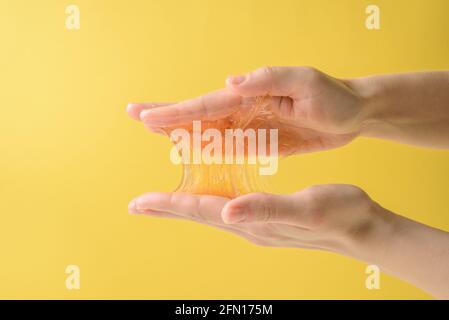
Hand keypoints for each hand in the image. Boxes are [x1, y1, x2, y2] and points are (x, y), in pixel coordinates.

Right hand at [127, 67, 365, 153]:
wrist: (354, 113)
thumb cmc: (335, 95)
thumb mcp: (306, 82)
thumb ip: (269, 80)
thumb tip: (230, 81)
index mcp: (251, 94)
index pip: (207, 105)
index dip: (177, 112)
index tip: (147, 117)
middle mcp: (245, 110)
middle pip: (199, 115)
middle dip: (167, 115)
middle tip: (135, 114)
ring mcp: (252, 127)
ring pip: (209, 132)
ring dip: (181, 132)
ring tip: (154, 131)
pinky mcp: (263, 142)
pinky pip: (229, 148)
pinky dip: (208, 150)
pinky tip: (193, 153)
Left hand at [128, 184, 385, 252]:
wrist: (364, 228)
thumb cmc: (341, 214)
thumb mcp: (307, 207)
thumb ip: (267, 209)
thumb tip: (229, 212)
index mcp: (253, 220)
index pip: (202, 210)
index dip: (169, 205)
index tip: (139, 202)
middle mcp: (249, 225)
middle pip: (199, 214)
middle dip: (167, 208)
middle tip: (138, 204)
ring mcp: (257, 224)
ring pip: (210, 213)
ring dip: (184, 206)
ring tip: (163, 201)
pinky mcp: (266, 219)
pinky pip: (228, 209)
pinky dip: (209, 201)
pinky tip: (208, 197)